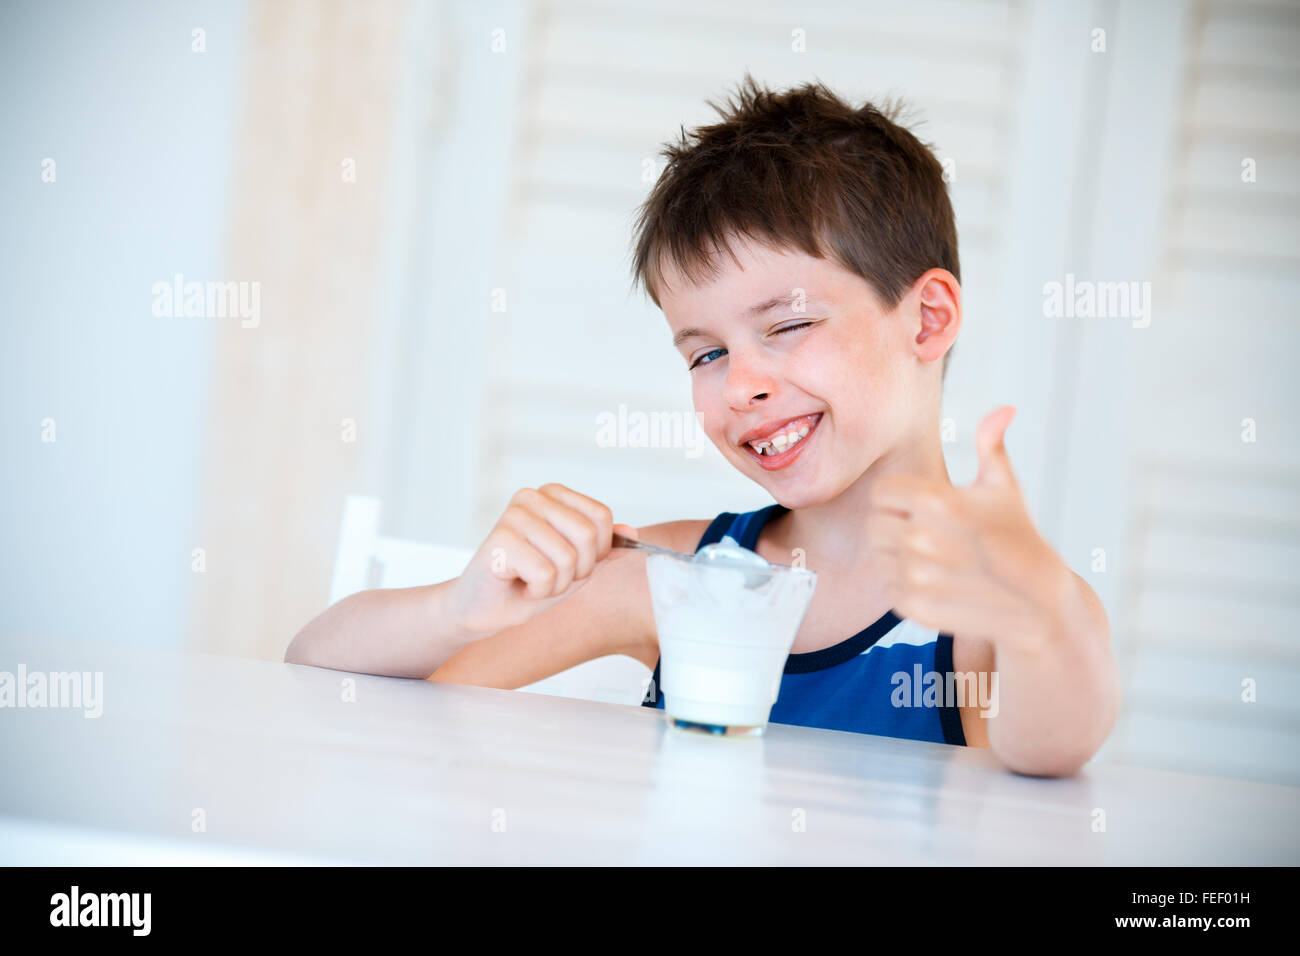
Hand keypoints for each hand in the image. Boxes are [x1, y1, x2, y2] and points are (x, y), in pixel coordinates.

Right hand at [447, 483, 637, 636]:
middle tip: (551, 576)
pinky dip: (538, 591)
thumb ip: (604, 549)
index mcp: (553, 494)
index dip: (598, 552)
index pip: (601, 517)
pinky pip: (545, 573)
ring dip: (556, 585)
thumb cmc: (528, 583)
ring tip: (533, 582)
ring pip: (568, 559)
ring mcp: (515, 515)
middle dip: (577, 571)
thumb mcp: (576, 566)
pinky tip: (519, 586)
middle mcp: (533, 496)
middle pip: (588, 537)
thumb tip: (632, 532)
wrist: (485, 609)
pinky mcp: (501, 538)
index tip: (574, 564)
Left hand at [864, 406, 1068, 648]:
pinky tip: (938, 583)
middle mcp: (921, 538)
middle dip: (897, 528)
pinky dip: (906, 587)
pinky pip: (888, 589)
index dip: (898, 499)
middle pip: (875, 526)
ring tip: (937, 559)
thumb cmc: (1018, 537)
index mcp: (937, 501)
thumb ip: (992, 444)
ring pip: (879, 559)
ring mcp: (917, 576)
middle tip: (931, 535)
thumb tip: (1004, 409)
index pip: (881, 493)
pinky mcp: (915, 607)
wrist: (1039, 603)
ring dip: (899, 558)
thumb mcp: (1005, 487)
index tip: (921, 508)